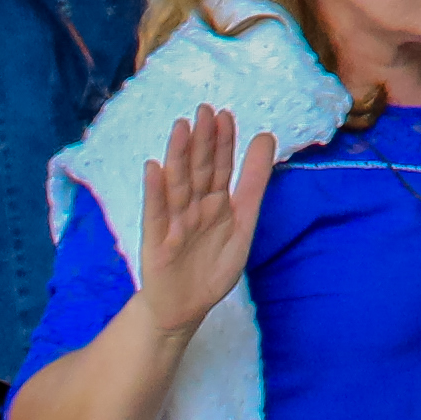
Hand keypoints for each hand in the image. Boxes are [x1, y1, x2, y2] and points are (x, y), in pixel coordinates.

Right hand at [131, 105, 282, 343]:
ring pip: (178, 185)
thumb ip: (254, 184)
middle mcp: (194, 207)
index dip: (223, 142)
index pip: (220, 167)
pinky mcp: (157, 243)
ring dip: (178, 156)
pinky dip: (155, 192)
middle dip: (203, 141)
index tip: (226, 114)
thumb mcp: (243, 224)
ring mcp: (174, 223)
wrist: (185, 309)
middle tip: (205, 110)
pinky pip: (156, 214)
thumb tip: (266, 138)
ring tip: (181, 128)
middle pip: (199, 170)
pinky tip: (154, 168)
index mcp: (216, 203)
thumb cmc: (213, 267)